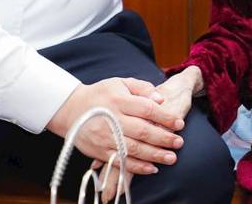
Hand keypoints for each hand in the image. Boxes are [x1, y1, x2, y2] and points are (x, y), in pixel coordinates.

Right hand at [90, 68, 203, 201]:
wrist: (71, 109)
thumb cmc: (101, 94)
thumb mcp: (120, 83)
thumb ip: (142, 88)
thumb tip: (160, 99)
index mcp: (119, 100)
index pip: (147, 109)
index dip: (165, 117)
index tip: (180, 123)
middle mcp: (112, 119)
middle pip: (142, 131)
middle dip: (163, 138)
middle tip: (179, 143)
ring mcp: (105, 137)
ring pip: (133, 149)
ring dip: (154, 155)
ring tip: (171, 158)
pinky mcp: (99, 151)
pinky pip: (120, 161)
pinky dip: (136, 167)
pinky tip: (151, 168)